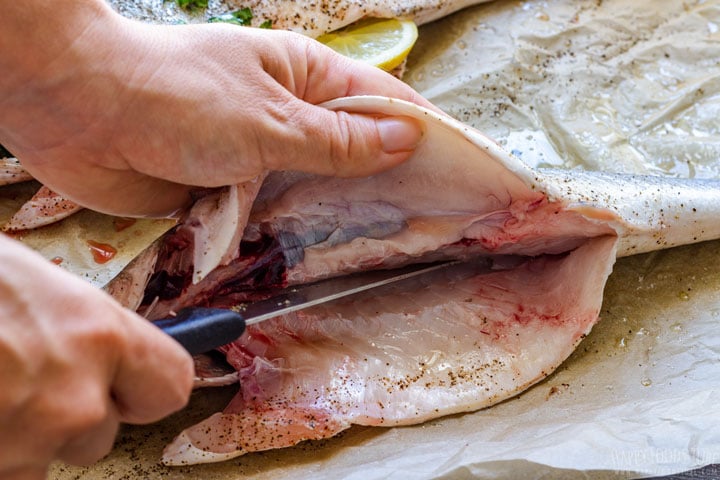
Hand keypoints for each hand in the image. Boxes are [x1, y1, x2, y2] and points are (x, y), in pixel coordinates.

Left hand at [0, 2, 432, 216]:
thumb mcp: (270, 119)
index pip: (382, 106)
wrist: (81, 112)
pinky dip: (289, 236)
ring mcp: (258, 154)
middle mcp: (287, 115)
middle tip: (431, 225)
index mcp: (305, 78)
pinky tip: (318, 260)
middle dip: (386, 186)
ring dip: (336, 216)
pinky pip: (270, 216)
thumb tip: (405, 141)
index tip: (464, 171)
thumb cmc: (178, 96)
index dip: (424, 137)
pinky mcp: (227, 189)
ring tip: (385, 249)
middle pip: (352, 153)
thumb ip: (336, 141)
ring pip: (313, 190)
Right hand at [0, 234, 193, 478]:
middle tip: (18, 379)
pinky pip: (3, 471)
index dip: (144, 388)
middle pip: (99, 434)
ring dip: (16, 439)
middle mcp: (72, 400)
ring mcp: (21, 444)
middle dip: (67, 416)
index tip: (124, 385)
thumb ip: (73, 328)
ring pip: (39, 463)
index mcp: (97, 334)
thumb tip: (94, 351)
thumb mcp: (27, 283)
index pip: (169, 386)